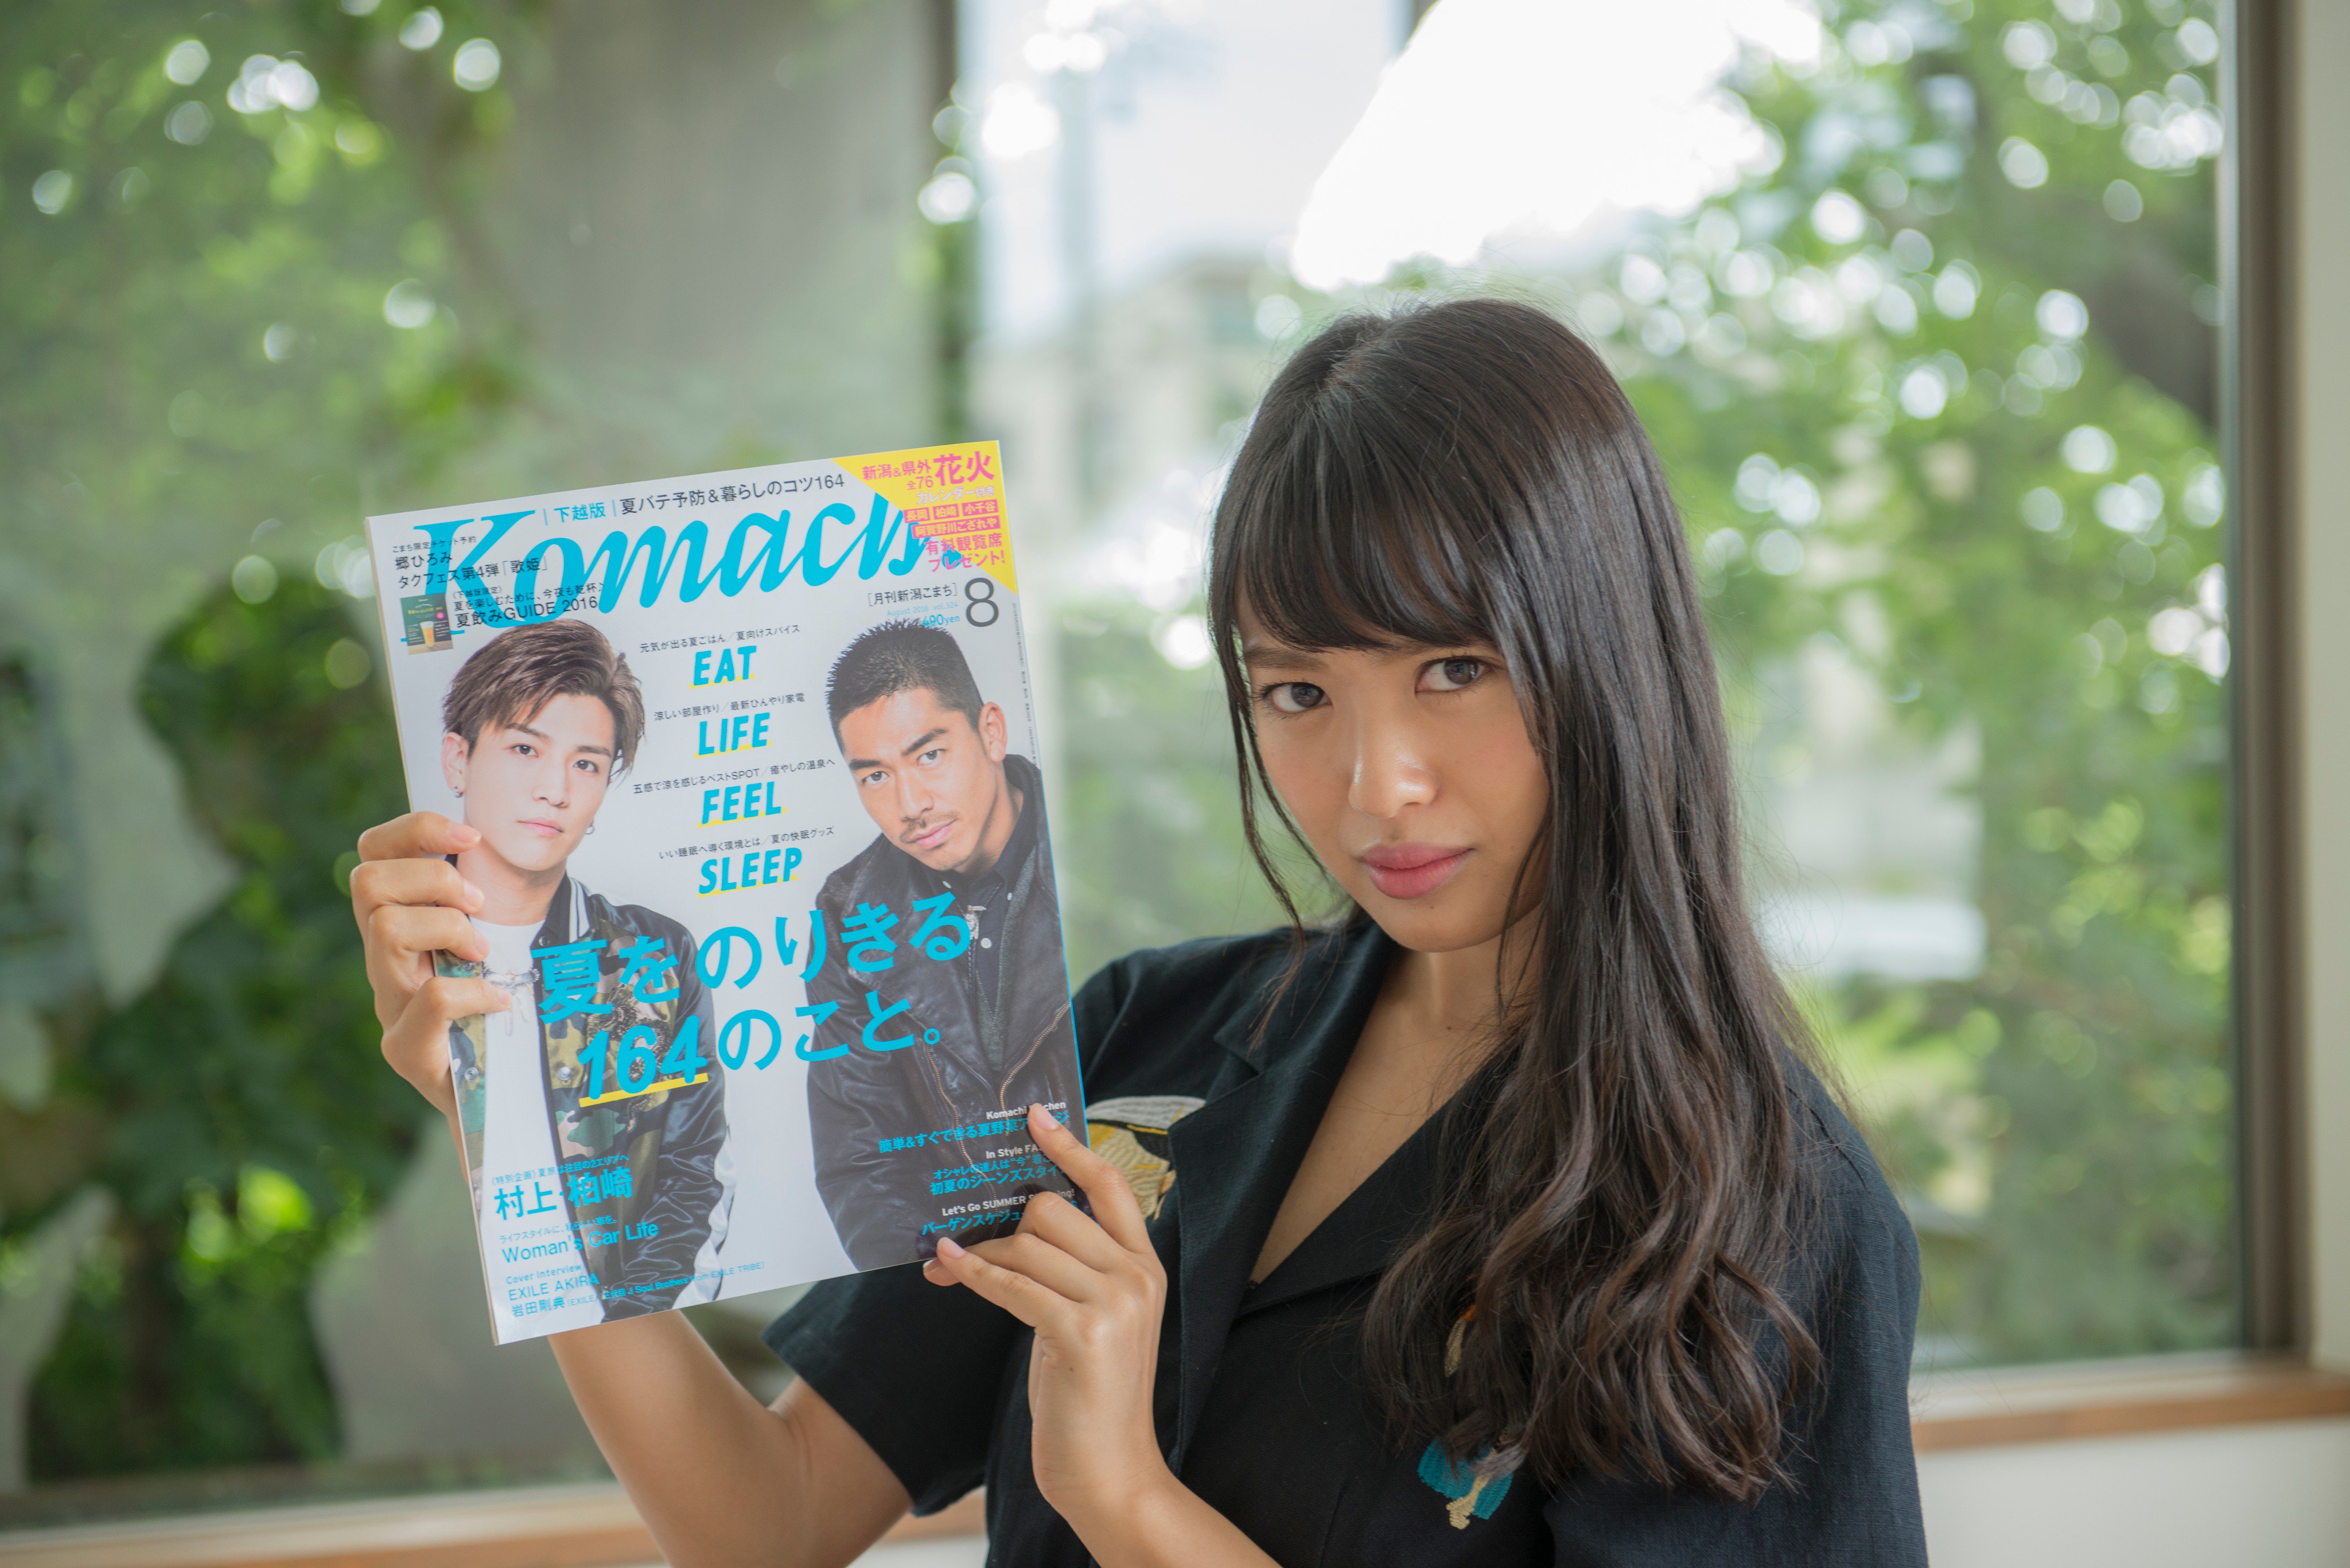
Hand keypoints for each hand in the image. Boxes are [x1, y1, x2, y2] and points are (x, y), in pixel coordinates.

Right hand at [349, 811, 507, 1118]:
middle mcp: (382, 962)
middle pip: (366, 881)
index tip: (470, 836)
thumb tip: (499, 846)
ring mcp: (389, 1006)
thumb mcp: (489, 944)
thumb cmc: (497, 1012)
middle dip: (431, 877)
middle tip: (478, 904)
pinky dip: (475, 991)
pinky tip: (499, 999)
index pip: (372, 853)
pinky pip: (432, 997)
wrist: (494, 1102)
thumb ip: (481, 902)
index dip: (414, 829)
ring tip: (483, 953)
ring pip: (387, 929)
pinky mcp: (408, 1050)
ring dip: (450, 927)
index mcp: (399, 928)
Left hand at [922, 1104, 1175, 1529]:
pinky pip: (1013, 1284)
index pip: (1111, 1185)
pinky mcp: (1083, 1334)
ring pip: (1028, 1243)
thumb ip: (1071, 1270)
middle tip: (961, 1238)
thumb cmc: (1089, 1395)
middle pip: (1054, 1208)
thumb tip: (1011, 1225)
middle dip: (1000, 1221)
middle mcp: (1136, 1277)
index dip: (1071, 1147)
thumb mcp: (1091, 1319)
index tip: (1034, 1118)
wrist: (1109, 1471)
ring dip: (978, 1252)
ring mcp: (1115, 1304)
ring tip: (948, 1266)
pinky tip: (949, 1268)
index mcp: (1145, 1266)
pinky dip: (975, 1273)